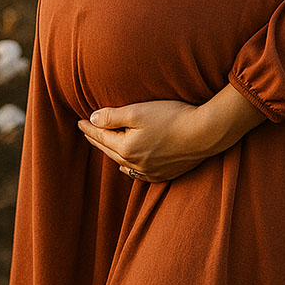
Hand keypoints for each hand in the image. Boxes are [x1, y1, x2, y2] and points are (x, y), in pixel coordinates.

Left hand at [77, 86, 266, 182]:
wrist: (204, 133)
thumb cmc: (172, 117)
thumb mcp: (139, 110)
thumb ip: (113, 116)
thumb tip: (92, 119)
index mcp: (126, 148)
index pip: (101, 136)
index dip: (89, 128)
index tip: (79, 121)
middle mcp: (135, 164)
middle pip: (110, 151)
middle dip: (97, 140)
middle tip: (86, 131)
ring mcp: (151, 171)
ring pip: (123, 164)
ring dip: (112, 153)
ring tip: (105, 145)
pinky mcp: (165, 174)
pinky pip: (138, 174)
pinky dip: (129, 167)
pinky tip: (127, 165)